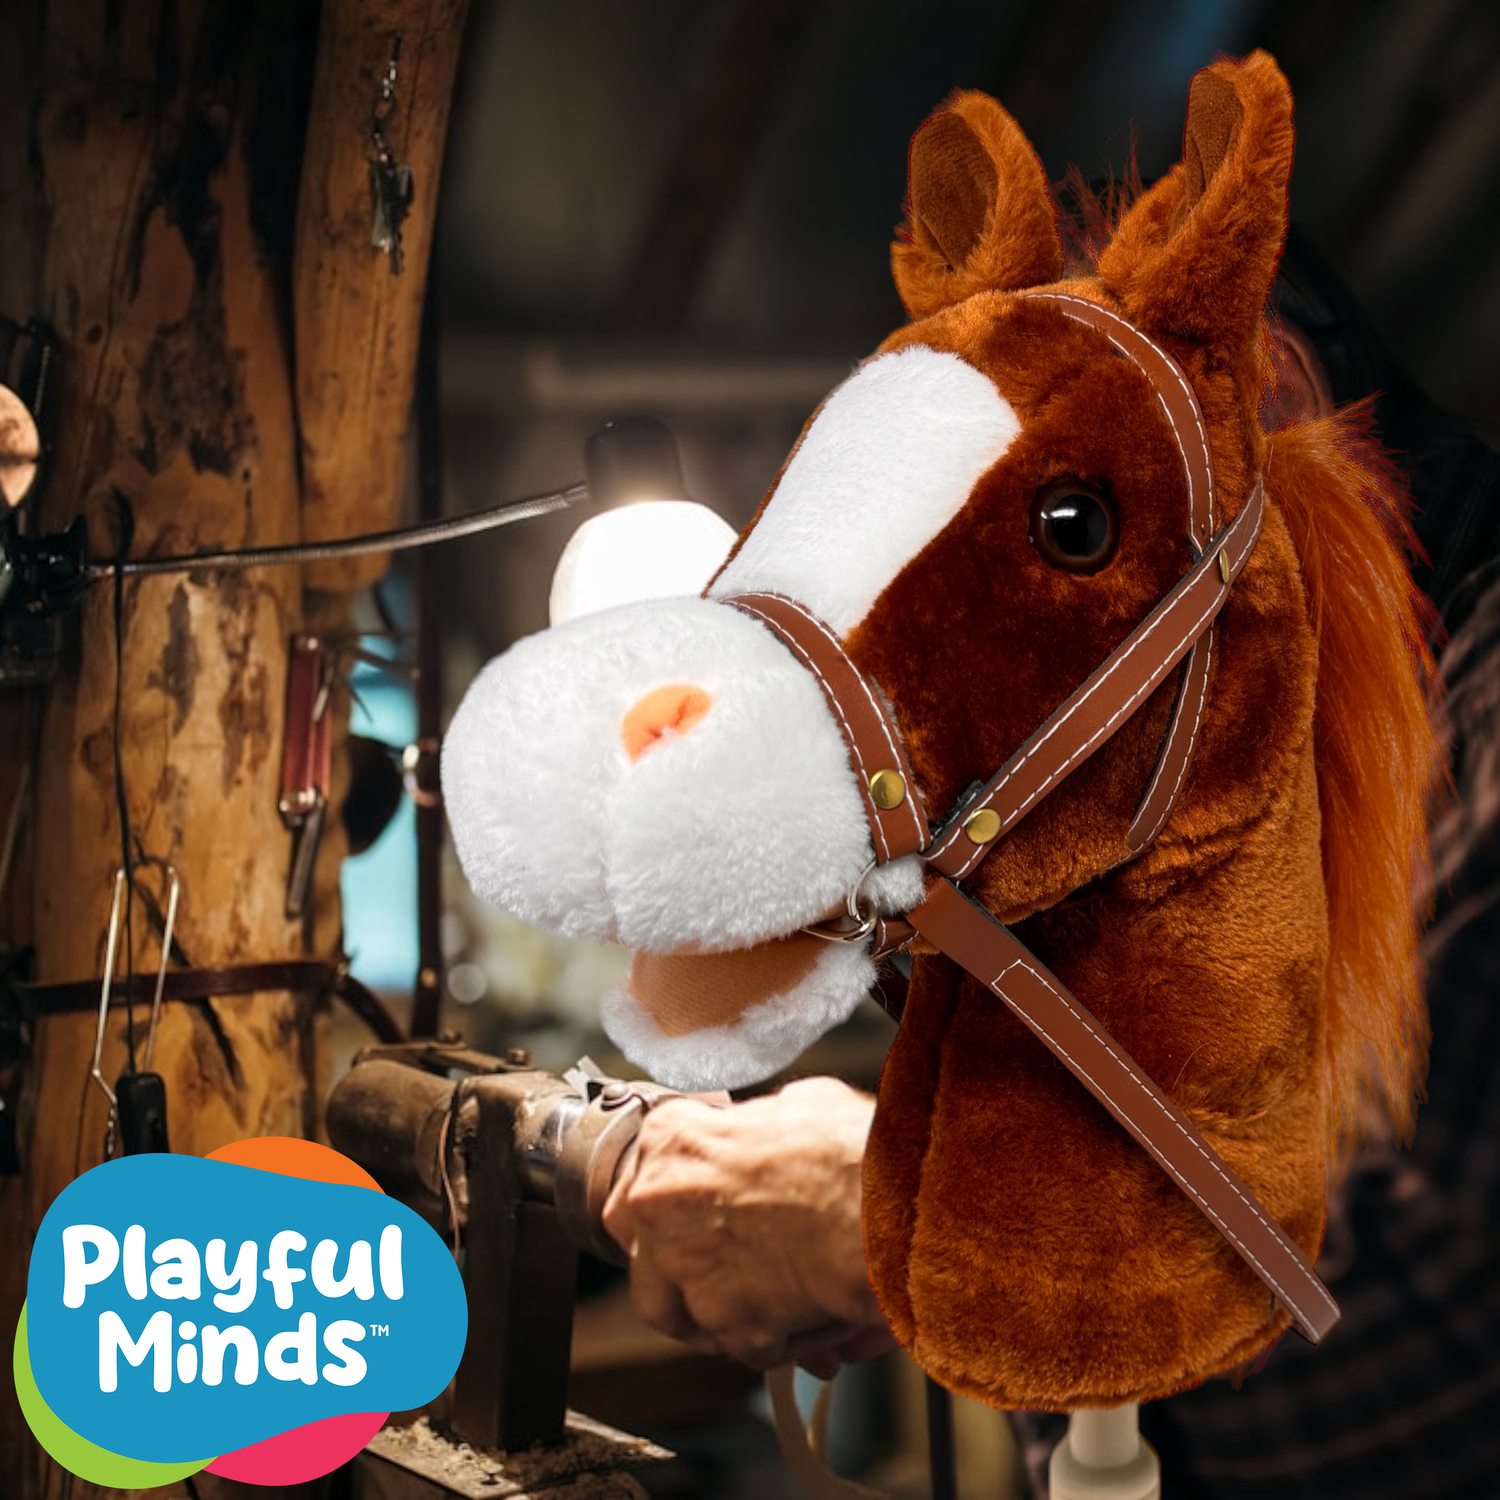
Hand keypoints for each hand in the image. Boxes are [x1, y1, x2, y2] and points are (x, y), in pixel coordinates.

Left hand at [601, 1076, 895, 1377]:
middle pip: (647, 1254)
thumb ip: (764, 1127)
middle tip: (736, 1270)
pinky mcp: (723, 1322)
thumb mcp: (801, 1106)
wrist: (882, 1204)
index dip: (687, 1206)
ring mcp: (683, 1267)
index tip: (711, 1218)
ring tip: (785, 1298)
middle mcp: (655, 1201)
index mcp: (668, 1138)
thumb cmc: (846, 1147)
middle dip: (687, 1271)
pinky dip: (781, 1340)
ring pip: (687, 1312)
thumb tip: (779, 1129)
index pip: (647, 1179)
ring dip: (728, 1314)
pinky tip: (819, 1315)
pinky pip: (745, 1345)